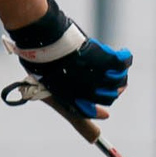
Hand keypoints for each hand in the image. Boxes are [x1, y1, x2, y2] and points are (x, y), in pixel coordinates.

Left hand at [7, 0, 130, 120]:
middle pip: (108, 97)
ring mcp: (95, 77)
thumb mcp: (37, 75)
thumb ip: (43, 82)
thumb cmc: (37, 55)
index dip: (96, 113)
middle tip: (118, 85)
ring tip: (120, 68)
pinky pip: (120, 64)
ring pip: (117, 82)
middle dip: (114, 92)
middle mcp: (85, 91)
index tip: (105, 115)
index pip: (86, 111)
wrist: (43, 41)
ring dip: (121, 76)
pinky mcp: (103, 61)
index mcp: (68, 98)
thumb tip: (31, 83)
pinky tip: (124, 54)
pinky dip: (125, 59)